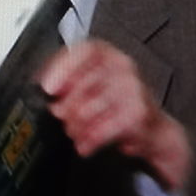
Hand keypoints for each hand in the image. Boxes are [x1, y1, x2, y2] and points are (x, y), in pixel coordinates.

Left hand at [40, 40, 192, 192]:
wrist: (152, 127)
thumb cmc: (116, 102)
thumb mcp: (92, 84)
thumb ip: (68, 80)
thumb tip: (44, 88)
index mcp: (108, 53)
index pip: (84, 51)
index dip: (62, 68)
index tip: (48, 88)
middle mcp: (123, 65)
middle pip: (80, 85)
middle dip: (64, 108)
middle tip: (63, 118)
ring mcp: (133, 88)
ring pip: (86, 111)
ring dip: (75, 128)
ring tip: (76, 132)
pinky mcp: (138, 113)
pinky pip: (101, 130)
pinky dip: (89, 141)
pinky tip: (86, 144)